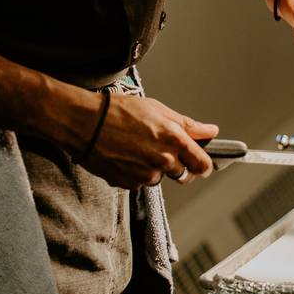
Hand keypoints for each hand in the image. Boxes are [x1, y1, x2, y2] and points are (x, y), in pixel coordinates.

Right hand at [80, 94, 218, 188]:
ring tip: (136, 149)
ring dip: (153, 169)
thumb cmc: (118, 111)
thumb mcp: (158, 110)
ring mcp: (145, 174)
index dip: (204, 166)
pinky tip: (124, 156)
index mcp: (175, 141)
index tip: (202, 165)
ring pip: (158, 178)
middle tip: (160, 151)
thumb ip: (188, 125)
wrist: (83, 122)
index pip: (203, 165)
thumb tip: (210, 131)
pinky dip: (134, 173)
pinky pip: (139, 183)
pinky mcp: (128, 183)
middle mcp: (163, 161)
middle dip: (176, 166)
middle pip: (182, 174)